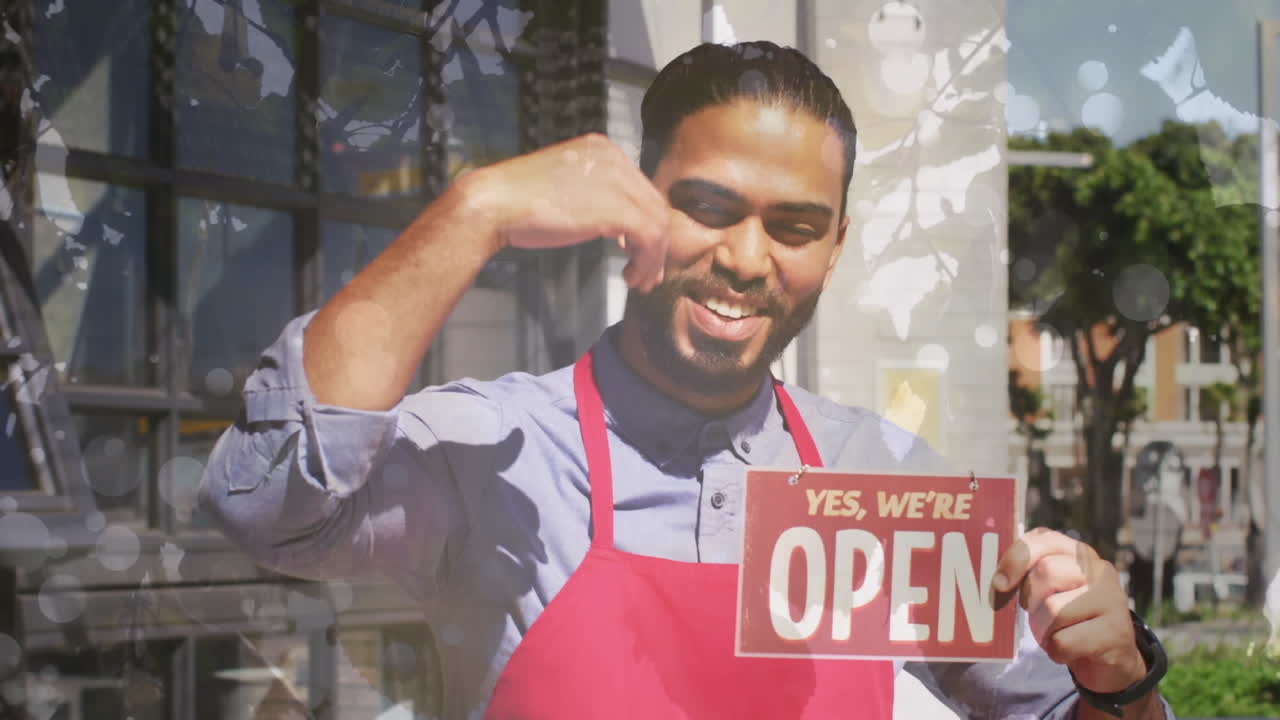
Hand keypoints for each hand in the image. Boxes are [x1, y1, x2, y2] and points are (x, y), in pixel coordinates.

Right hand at [460, 132, 669, 291]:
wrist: (494, 203)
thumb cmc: (519, 202)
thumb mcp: (567, 189)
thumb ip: (595, 197)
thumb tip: (619, 226)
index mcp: (603, 149)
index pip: (640, 189)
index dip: (644, 222)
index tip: (637, 251)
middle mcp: (615, 158)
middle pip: (653, 204)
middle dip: (655, 243)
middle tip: (646, 273)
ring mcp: (618, 181)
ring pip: (657, 223)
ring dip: (652, 257)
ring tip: (638, 281)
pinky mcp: (617, 208)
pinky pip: (650, 237)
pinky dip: (646, 261)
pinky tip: (630, 276)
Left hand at [993, 528, 1147, 694]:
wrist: (1110, 659)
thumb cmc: (1068, 620)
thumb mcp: (1048, 591)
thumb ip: (1026, 575)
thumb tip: (996, 580)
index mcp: (1079, 553)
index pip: (1042, 539)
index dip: (1015, 559)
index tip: (1000, 583)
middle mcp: (1099, 570)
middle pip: (1046, 572)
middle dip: (1031, 600)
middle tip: (1039, 614)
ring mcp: (1112, 599)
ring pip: (1054, 610)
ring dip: (1043, 630)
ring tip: (1057, 633)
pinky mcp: (1116, 632)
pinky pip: (1064, 641)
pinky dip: (1057, 651)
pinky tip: (1071, 650)